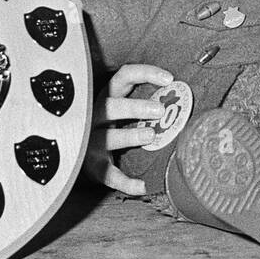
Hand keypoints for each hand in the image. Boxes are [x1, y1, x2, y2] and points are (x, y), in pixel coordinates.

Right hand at [85, 64, 172, 195]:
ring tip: (150, 135)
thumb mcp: (120, 107)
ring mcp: (91, 142)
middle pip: (110, 107)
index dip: (146, 73)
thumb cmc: (109, 124)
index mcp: (107, 96)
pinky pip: (109, 175)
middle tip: (159, 110)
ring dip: (129, 136)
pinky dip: (126, 182)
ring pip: (107, 138)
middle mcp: (95, 116)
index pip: (124, 76)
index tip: (169, 78)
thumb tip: (182, 100)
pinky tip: (143, 186)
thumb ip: (145, 102)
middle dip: (135, 107)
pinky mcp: (93, 167)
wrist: (77, 151)